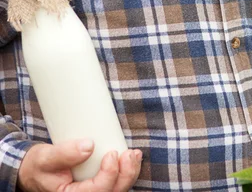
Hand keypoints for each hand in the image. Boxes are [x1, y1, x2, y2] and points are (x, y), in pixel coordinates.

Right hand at [17, 138, 141, 191]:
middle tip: (129, 154)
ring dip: (130, 173)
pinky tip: (131, 157)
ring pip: (117, 190)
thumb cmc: (38, 165)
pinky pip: (116, 184)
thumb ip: (64, 153)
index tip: (111, 154)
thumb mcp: (45, 158)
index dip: (109, 175)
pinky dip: (126, 171)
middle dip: (125, 175)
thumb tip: (89, 145)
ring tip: (134, 154)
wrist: (35, 169)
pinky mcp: (97, 185)